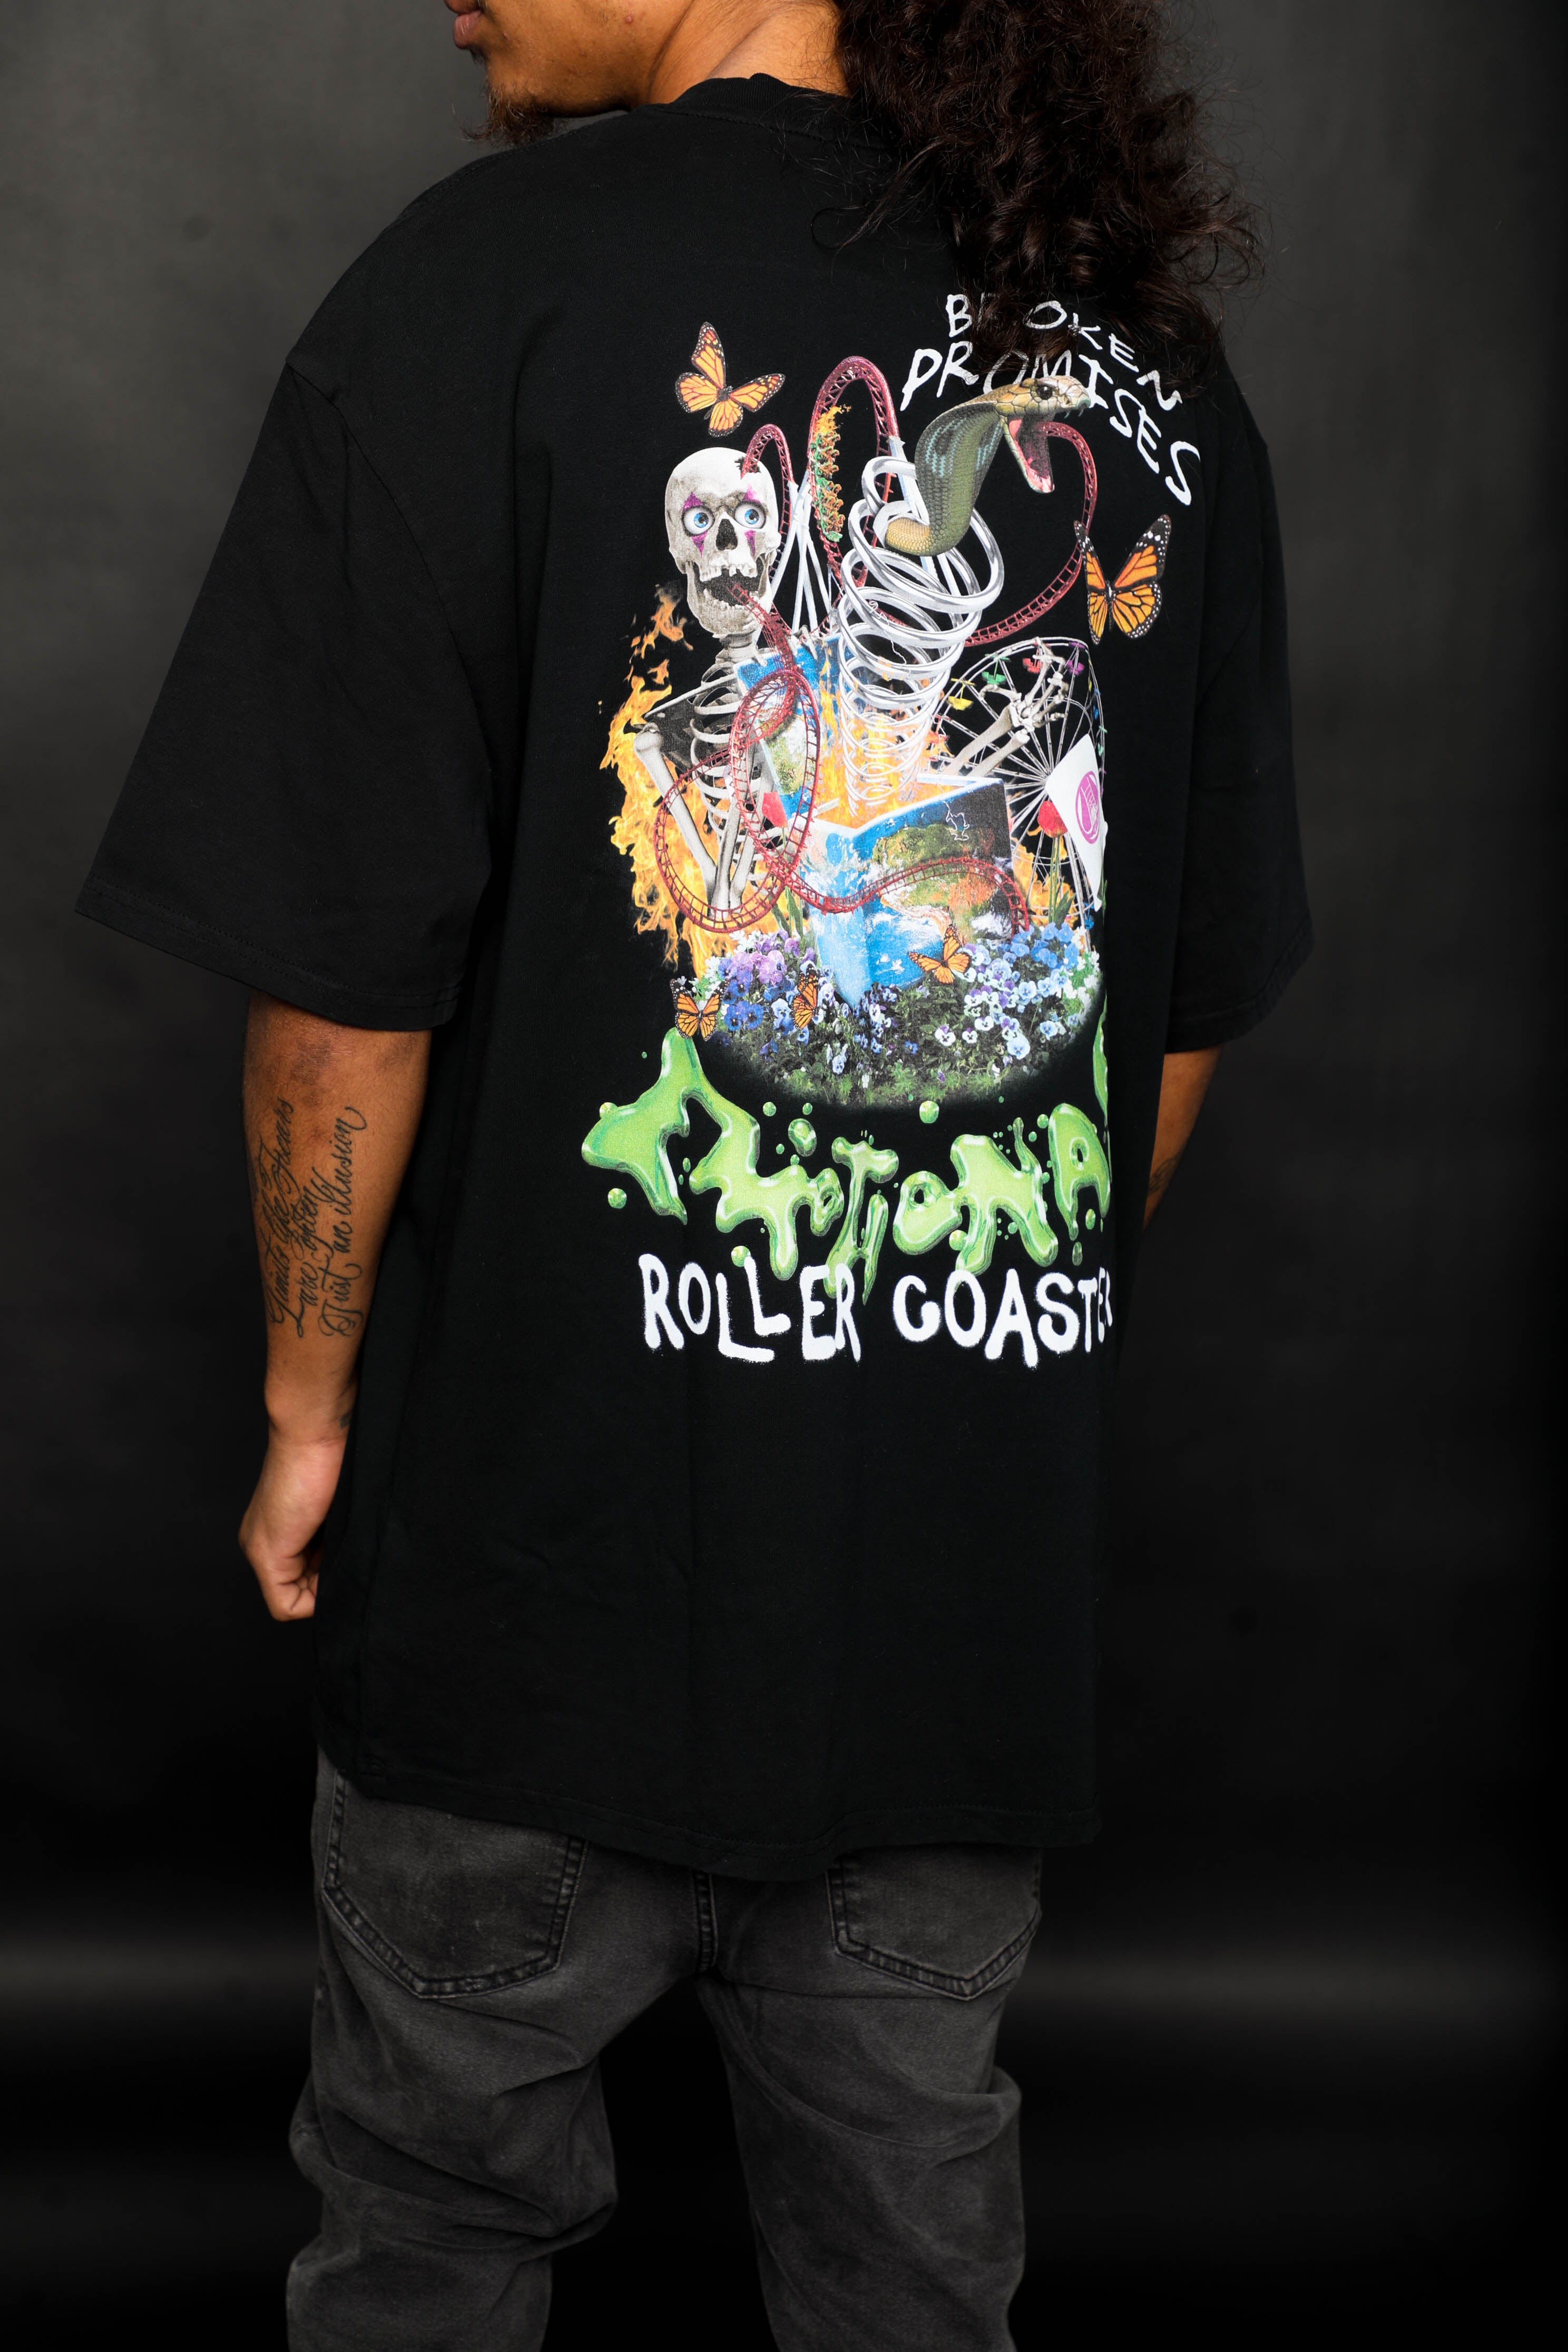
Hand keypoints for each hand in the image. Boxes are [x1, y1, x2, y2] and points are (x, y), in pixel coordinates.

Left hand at [239, 1422, 348, 1619]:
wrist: (316, 1428)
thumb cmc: (335, 1453)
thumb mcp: (338, 1505)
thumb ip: (335, 1535)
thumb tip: (352, 1563)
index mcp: (276, 1529)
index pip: (301, 1581)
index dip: (331, 1577)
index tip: (348, 1546)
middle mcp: (262, 1542)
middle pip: (299, 1591)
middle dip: (328, 1581)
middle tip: (345, 1549)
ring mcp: (261, 1549)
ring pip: (293, 1599)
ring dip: (325, 1584)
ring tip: (339, 1547)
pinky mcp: (267, 1554)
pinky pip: (286, 1605)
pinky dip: (315, 1599)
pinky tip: (331, 1564)